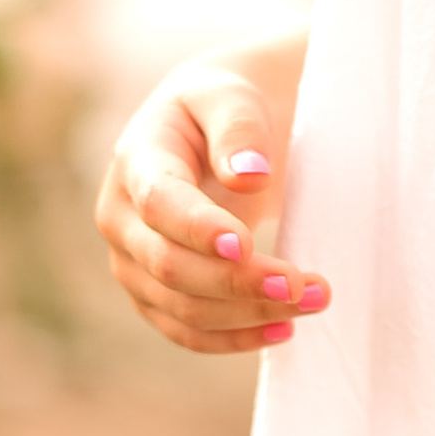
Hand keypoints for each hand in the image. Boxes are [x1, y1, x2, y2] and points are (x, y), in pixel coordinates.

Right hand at [94, 42, 324, 358]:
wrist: (208, 130)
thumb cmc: (222, 108)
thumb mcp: (232, 97)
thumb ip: (238, 129)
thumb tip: (249, 175)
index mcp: (136, 160)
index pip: (158, 203)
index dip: (198, 229)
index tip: (246, 245)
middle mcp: (120, 217)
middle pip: (169, 267)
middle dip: (238, 282)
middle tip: (306, 284)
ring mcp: (131, 262)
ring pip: (182, 308)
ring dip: (249, 313)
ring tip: (314, 299)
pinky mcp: (152, 294)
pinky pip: (187, 332)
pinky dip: (235, 338)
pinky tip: (284, 330)